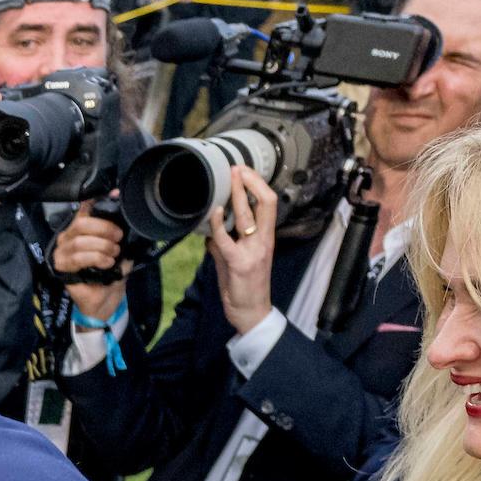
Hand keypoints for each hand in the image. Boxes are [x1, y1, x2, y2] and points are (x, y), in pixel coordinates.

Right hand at [51, 196, 129, 322]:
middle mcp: (68, 238)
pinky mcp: (61, 268)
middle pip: (81, 224)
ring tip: (113, 255)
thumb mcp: (119, 248)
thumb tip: (124, 216)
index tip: (115, 196)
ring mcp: (63, 253)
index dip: (99, 201)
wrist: (105, 301)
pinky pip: (78, 258)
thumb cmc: (110, 274)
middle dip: (104, 229)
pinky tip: (106, 264)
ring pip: (80, 241)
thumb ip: (117, 233)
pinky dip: (95, 259)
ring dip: (102, 247)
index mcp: (81, 230)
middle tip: (118, 239)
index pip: (85, 209)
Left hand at [208, 165, 279, 336]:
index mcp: (266, 238)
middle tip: (237, 168)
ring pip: (248, 216)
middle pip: (264, 203)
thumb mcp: (236, 261)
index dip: (258, 185)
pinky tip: (215, 212)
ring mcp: (253, 251)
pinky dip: (219, 224)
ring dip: (237, 195)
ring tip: (229, 179)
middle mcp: (263, 241)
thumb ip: (225, 246)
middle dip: (250, 182)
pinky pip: (226, 239)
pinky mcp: (239, 262)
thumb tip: (210, 235)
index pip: (269, 204)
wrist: (251, 313)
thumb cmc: (245, 288)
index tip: (245, 172)